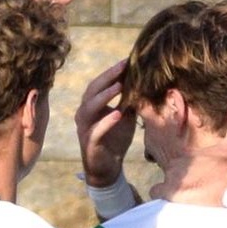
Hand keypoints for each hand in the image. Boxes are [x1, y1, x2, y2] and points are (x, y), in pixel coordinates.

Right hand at [75, 60, 135, 188]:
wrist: (108, 167)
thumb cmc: (115, 139)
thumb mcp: (124, 116)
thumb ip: (128, 100)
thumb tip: (142, 81)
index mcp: (91, 106)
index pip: (99, 84)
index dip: (111, 72)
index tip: (127, 60)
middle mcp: (84, 114)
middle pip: (92, 91)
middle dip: (107, 78)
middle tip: (123, 67)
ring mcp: (84, 129)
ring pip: (89, 108)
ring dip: (104, 96)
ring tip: (119, 86)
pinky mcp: (89, 143)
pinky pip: (96, 130)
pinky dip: (106, 121)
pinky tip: (118, 114)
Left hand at [151, 103, 226, 203]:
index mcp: (188, 154)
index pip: (176, 157)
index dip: (182, 164)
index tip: (193, 171)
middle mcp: (177, 165)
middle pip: (169, 170)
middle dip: (178, 177)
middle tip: (191, 185)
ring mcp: (173, 179)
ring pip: (162, 182)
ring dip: (170, 186)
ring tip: (185, 193)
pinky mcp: (172, 193)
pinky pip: (155, 192)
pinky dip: (161, 195)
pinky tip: (172, 198)